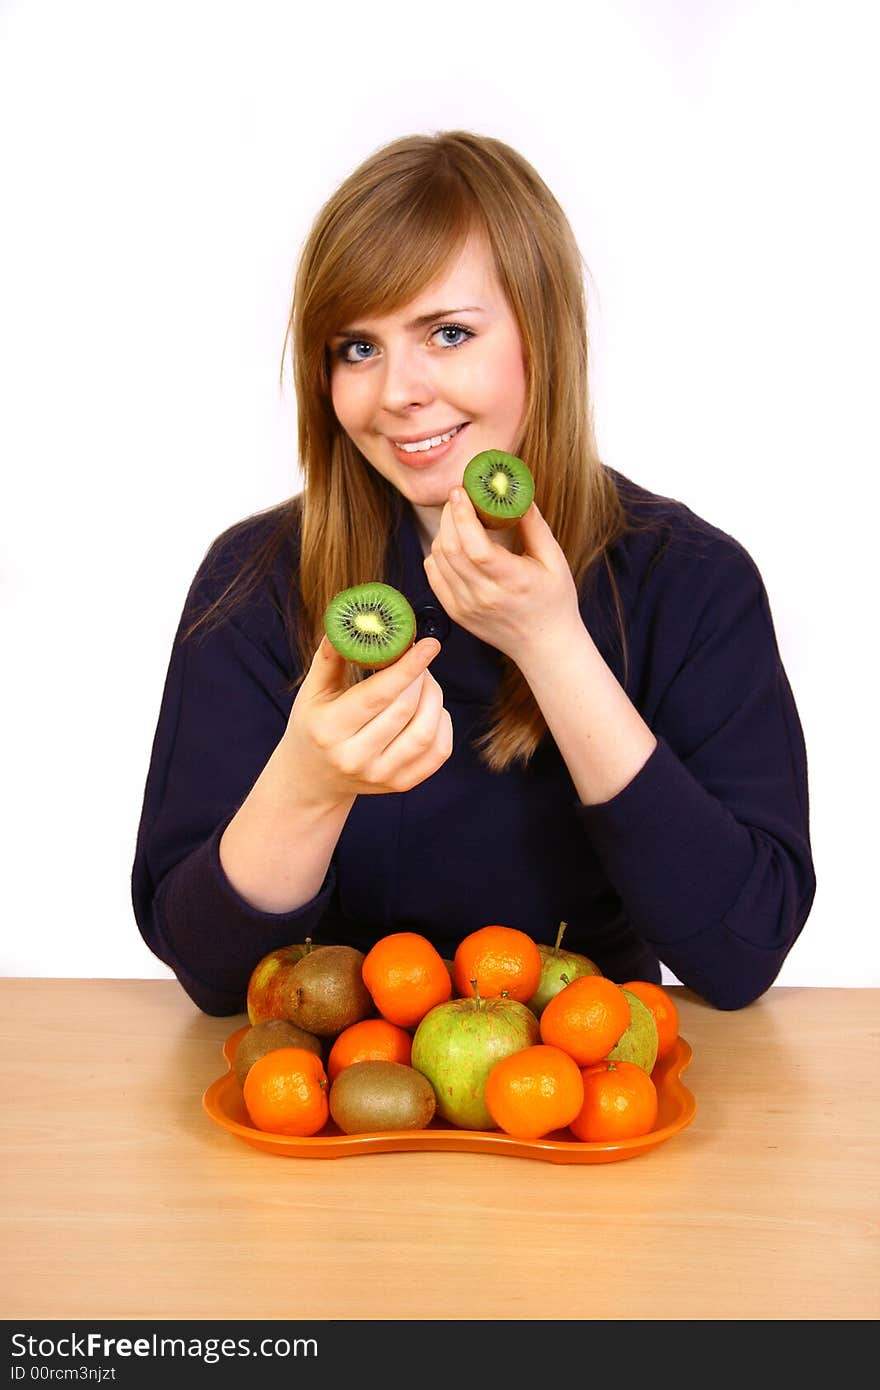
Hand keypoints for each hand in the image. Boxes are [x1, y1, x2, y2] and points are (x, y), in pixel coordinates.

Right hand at [282, 636, 452, 807]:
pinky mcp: (401, 785)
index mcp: (330, 729)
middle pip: (405, 709)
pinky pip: (438, 752)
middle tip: (418, 660)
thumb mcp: (313, 691)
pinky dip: (442, 724)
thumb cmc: (314, 725)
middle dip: (420, 677)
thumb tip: (352, 618)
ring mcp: (380, 776)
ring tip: (425, 682)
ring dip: (435, 698)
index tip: (429, 644)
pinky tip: (431, 709)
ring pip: (426, 731)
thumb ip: (332, 656)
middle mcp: (355, 757)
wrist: (314, 778)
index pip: (377, 695)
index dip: (407, 667)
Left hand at [423, 486, 581, 664]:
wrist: (544, 646)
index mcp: (512, 582)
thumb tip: (515, 492)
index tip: (460, 491)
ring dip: (442, 531)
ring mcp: (465, 607)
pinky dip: (437, 553)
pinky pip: (433, 575)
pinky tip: (453, 544)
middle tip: (458, 497)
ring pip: (438, 559)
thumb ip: (534, 525)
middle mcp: (484, 596)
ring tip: (458, 518)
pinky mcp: (455, 613)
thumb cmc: (555, 600)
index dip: (462, 516)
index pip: (476, 547)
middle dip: (449, 515)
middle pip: (451, 548)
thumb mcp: (554, 560)